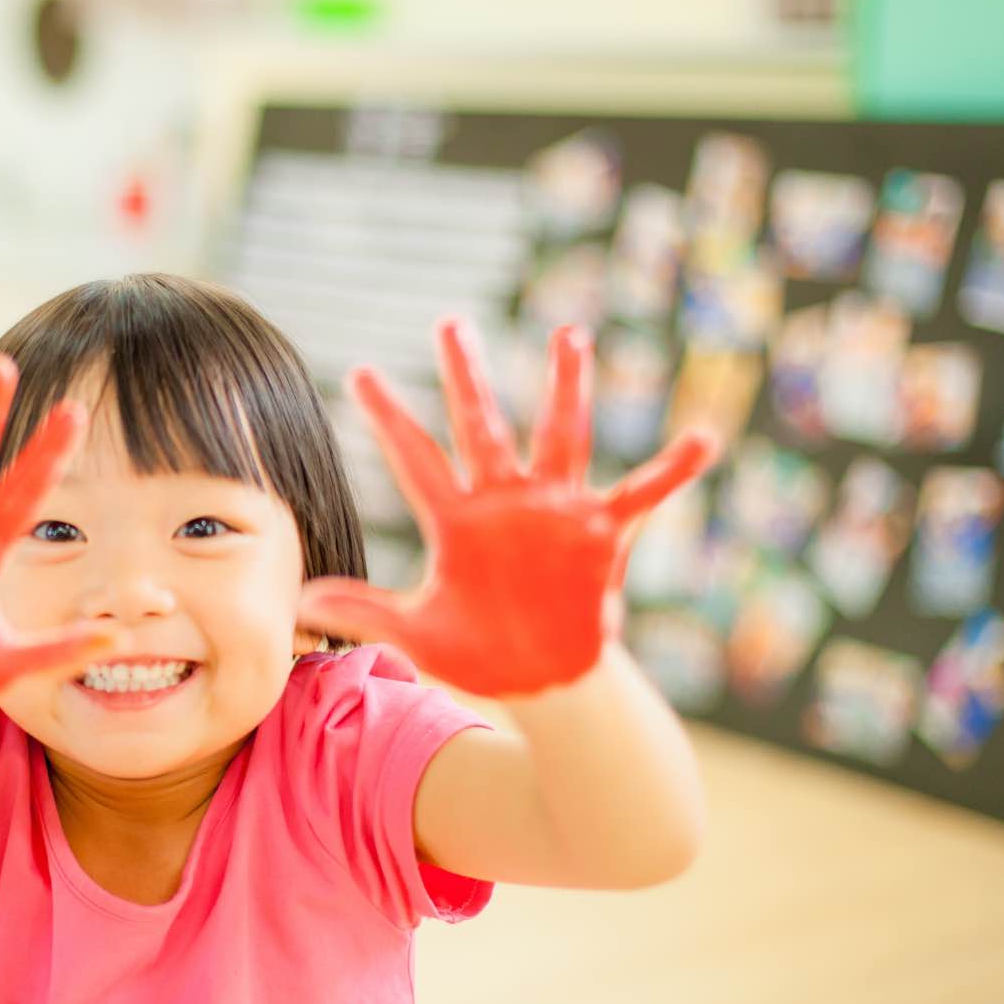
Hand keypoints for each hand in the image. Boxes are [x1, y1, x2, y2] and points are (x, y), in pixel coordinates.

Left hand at [298, 322, 717, 697]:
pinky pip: (643, 495)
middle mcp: (505, 504)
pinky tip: (704, 438)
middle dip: (465, 377)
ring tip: (568, 336)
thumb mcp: (416, 634)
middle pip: (481, 427)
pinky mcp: (600, 536)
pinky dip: (673, 469)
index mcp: (457, 522)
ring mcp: (555, 513)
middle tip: (449, 322)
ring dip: (565, 389)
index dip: (387, 417)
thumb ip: (364, 611)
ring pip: (560, 437)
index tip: (360, 372)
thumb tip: (299, 603)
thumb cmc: (482, 654)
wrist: (544, 682)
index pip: (414, 458)